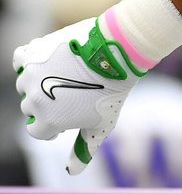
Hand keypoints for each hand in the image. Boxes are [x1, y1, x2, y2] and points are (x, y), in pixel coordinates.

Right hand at [13, 17, 142, 174]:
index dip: (50, 125)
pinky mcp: (32, 53)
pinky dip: (29, 61)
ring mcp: (30, 77)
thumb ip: (85, 149)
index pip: (35, 130)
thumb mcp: (102, 125)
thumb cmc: (112, 91)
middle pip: (30, 107)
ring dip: (39, 82)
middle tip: (70, 92)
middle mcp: (33, 101)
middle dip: (47, 104)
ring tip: (64, 74)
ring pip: (25, 84)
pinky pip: (20, 60)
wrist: (116, 53)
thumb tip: (72, 172)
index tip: (64, 116)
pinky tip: (49, 61)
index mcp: (47, 121)